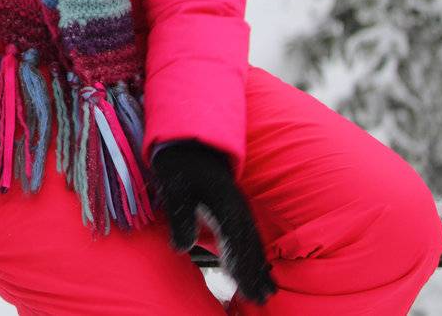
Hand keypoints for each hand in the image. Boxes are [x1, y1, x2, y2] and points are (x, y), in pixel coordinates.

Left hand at [152, 140, 275, 305]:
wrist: (189, 141)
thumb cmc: (179, 166)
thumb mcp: (175, 188)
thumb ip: (180, 217)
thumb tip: (181, 248)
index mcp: (224, 206)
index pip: (235, 244)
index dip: (242, 269)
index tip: (246, 291)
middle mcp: (237, 209)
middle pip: (249, 247)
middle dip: (255, 274)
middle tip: (262, 299)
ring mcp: (238, 208)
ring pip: (252, 243)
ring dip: (259, 267)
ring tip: (266, 291)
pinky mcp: (235, 208)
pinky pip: (249, 235)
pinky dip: (255, 253)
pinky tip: (259, 267)